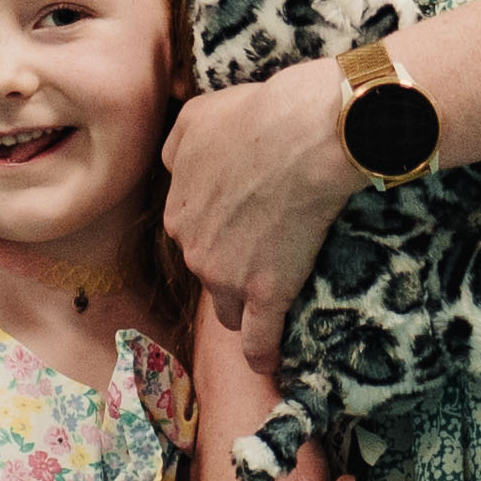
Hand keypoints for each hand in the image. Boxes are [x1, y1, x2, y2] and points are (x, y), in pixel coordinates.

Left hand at [159, 57, 356, 366]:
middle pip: (207, 271)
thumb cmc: (259, 115)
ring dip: (244, 309)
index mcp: (178, 207)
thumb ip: (179, 144)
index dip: (217, 233)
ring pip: (228, 308)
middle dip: (230, 268)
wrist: (306, 132)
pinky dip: (263, 354)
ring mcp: (227, 274)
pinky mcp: (267, 292)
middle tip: (265, 256)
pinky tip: (269, 366)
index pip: (191, 234)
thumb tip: (174, 164)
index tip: (239, 231)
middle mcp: (192, 245)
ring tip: (266, 310)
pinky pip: (258, 339)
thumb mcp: (199, 115)